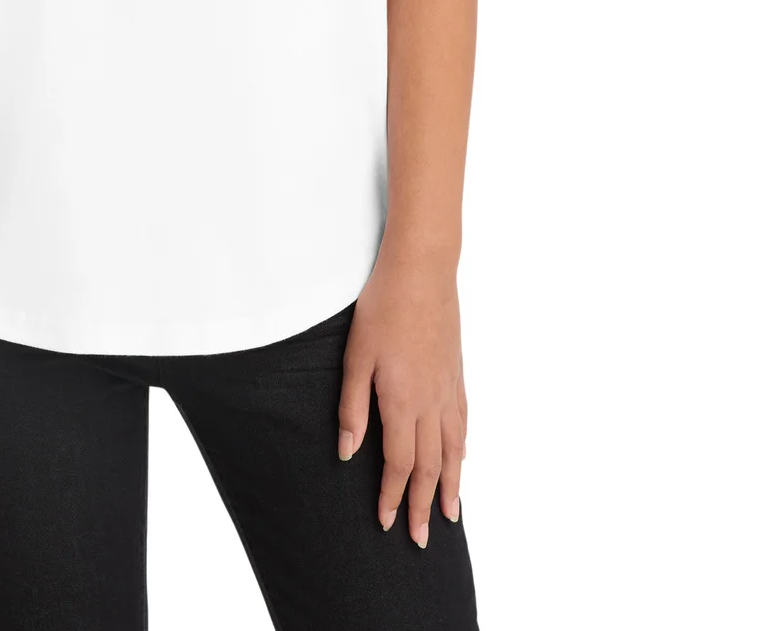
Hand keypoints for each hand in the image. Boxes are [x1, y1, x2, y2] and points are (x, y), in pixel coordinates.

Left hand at [336, 252, 466, 547]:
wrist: (422, 271)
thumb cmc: (382, 308)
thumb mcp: (356, 356)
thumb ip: (352, 407)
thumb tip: (347, 453)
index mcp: (403, 402)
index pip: (398, 464)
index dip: (393, 496)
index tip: (387, 523)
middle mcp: (431, 403)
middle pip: (429, 467)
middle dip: (422, 505)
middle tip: (420, 539)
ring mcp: (448, 390)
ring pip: (453, 450)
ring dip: (449, 486)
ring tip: (448, 515)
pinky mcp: (457, 375)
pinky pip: (463, 423)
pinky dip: (462, 450)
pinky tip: (461, 459)